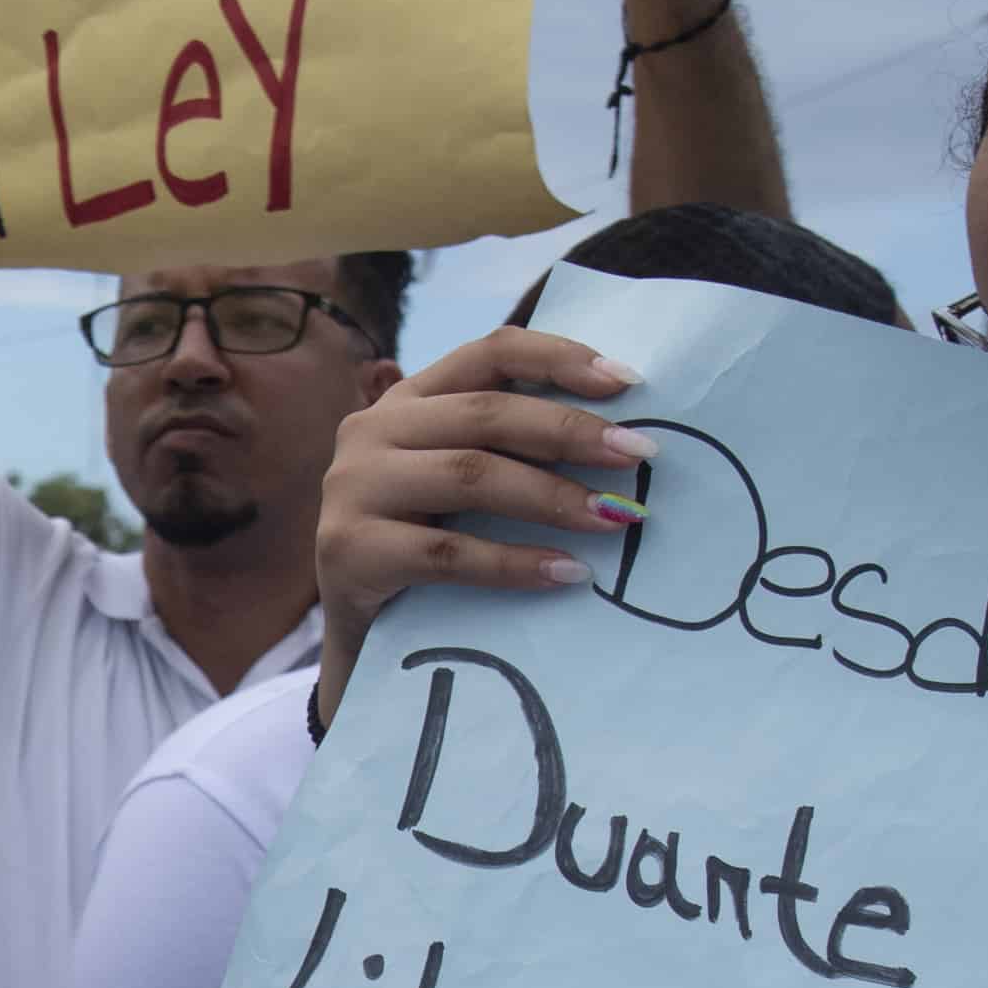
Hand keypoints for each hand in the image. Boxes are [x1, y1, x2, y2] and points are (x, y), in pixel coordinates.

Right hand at [310, 329, 651, 734]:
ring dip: (552, 496)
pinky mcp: (347, 549)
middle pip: (487, 413)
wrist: (359, 634)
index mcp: (409, 400)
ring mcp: (353, 487)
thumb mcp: (462, 485)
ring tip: (614, 518)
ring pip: (470, 475)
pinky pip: (447, 552)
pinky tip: (566, 573)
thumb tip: (624, 437)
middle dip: (572, 432)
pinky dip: (514, 563)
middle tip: (640, 455)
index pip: (491, 353)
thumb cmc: (428, 550)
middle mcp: (371, 430)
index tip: (628, 383)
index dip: (560, 359)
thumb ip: (512, 449)